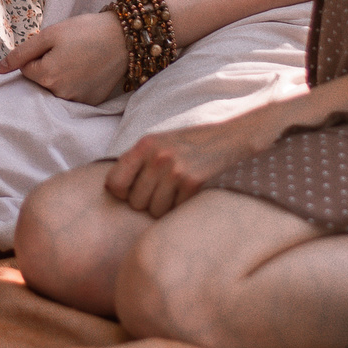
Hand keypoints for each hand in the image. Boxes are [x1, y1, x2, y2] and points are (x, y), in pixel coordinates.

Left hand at [0, 13, 129, 103]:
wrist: (125, 38)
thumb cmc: (86, 31)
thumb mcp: (49, 34)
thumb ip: (21, 53)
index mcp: (46, 76)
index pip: (26, 69)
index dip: (38, 55)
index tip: (56, 46)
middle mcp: (60, 94)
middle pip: (40, 82)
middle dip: (48, 67)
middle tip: (69, 51)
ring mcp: (77, 101)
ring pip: (56, 89)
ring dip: (62, 77)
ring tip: (80, 59)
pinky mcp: (91, 103)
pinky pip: (73, 95)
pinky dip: (76, 84)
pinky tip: (89, 70)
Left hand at [103, 109, 281, 215]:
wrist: (234, 134)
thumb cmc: (192, 142)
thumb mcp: (161, 142)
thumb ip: (138, 162)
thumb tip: (113, 192)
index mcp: (145, 145)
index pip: (114, 183)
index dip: (122, 192)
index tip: (133, 190)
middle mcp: (158, 158)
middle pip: (136, 202)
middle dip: (147, 202)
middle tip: (163, 190)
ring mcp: (177, 172)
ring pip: (155, 212)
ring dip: (165, 208)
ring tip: (177, 192)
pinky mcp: (195, 184)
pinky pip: (176, 212)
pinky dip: (182, 208)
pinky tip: (191, 194)